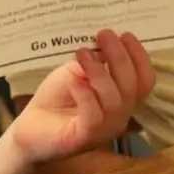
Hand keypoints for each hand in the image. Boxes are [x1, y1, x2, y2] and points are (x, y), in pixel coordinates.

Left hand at [10, 29, 155, 163]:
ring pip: (114, 102)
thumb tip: (103, 45)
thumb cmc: (56, 97)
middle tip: (104, 35)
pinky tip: (75, 81)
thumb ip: (92, 62)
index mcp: (122, 98)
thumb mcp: (76, 72)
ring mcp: (104, 129)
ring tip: (83, 53)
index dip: (139, 57)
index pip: (143, 81)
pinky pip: (94, 117)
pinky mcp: (84, 138)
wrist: (30, 125)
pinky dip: (86, 95)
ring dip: (100, 73)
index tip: (125, 34)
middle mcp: (119, 115)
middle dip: (120, 58)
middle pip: (131, 88)